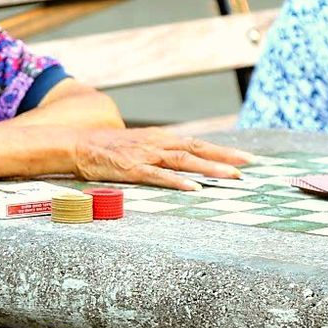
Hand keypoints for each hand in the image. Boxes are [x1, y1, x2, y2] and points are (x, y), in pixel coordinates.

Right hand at [73, 128, 255, 189]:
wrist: (77, 143)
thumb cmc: (105, 149)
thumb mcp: (137, 146)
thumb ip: (157, 154)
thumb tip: (177, 165)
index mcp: (160, 139)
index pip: (197, 143)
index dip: (223, 151)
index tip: (246, 158)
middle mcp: (157, 144)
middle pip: (198, 148)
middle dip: (225, 157)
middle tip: (250, 165)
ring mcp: (145, 156)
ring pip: (184, 161)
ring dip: (209, 169)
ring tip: (231, 177)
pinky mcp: (132, 169)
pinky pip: (159, 177)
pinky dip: (177, 182)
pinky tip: (194, 188)